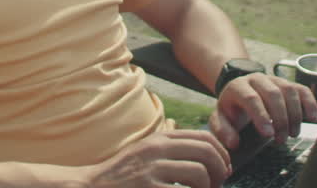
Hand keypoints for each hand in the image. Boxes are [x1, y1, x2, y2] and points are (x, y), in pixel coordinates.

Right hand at [85, 129, 230, 187]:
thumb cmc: (120, 175)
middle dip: (220, 170)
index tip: (225, 169)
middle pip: (206, 152)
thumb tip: (188, 134)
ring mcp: (152, 170)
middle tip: (218, 184)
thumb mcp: (143, 151)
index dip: (222, 154)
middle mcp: (157, 150)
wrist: (92, 187)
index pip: (204, 138)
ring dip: (209, 187)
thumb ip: (166, 144)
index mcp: (160, 139)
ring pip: (199, 173)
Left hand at [208, 73, 316, 149]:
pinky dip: (310, 102)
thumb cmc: (231, 108)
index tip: (269, 135)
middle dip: (280, 119)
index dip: (261, 116)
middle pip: (273, 94)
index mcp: (238, 86)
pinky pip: (301, 89)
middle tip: (282, 139)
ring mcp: (274, 79)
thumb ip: (222, 131)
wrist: (239, 90)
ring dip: (295, 114)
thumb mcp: (220, 118)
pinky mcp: (287, 83)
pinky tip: (312, 118)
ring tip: (293, 134)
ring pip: (289, 91)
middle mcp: (257, 79)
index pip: (252, 99)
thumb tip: (234, 143)